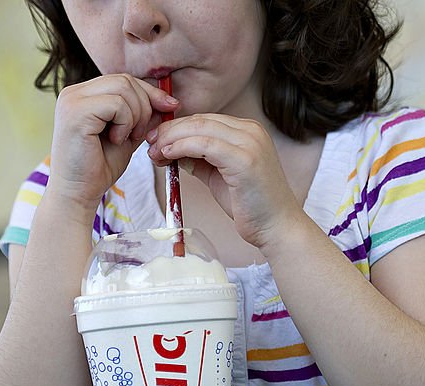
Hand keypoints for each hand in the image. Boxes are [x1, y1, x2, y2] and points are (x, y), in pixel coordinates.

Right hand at [47, 74, 178, 213]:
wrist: (78, 194)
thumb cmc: (98, 168)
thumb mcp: (127, 135)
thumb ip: (142, 115)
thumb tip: (167, 100)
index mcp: (82, 95)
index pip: (122, 80)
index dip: (148, 92)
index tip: (170, 107)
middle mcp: (73, 93)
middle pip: (125, 81)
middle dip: (144, 106)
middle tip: (139, 134)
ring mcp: (71, 101)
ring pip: (123, 88)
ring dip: (135, 116)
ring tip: (125, 138)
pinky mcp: (75, 113)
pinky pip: (116, 104)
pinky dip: (125, 123)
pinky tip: (115, 140)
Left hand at [146, 114, 302, 248]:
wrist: (276, 227)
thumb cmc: (250, 205)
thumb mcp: (219, 176)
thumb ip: (199, 161)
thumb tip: (173, 153)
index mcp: (247, 131)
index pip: (204, 120)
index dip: (175, 128)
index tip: (155, 140)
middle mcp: (250, 131)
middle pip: (199, 121)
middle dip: (169, 131)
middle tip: (149, 144)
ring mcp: (249, 142)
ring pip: (200, 129)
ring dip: (171, 139)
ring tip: (154, 152)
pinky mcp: (244, 158)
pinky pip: (205, 144)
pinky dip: (182, 147)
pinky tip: (167, 155)